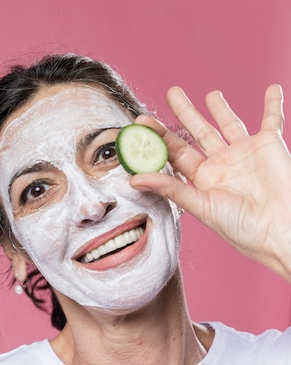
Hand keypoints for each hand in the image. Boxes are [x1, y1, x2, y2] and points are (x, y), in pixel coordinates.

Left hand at [131, 85, 290, 281]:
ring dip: (221, 108)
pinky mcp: (269, 146)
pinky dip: (273, 104)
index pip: (176, 152)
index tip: (141, 121)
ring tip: (210, 93)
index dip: (159, 136)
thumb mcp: (200, 206)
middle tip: (172, 92)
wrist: (280, 232)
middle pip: (199, 132)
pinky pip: (272, 120)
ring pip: (229, 124)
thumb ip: (170, 188)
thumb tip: (133, 179)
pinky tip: (272, 88)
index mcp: (202, 178)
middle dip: (185, 112)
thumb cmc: (241, 228)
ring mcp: (245, 154)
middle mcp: (222, 164)